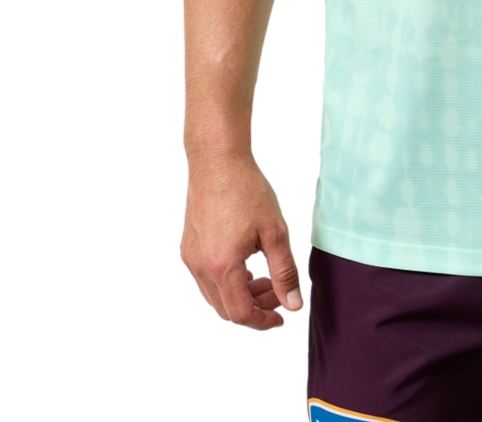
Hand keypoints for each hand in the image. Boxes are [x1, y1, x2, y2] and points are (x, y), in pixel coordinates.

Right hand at [181, 153, 302, 329]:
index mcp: (223, 266)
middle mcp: (200, 267)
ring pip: (214, 296)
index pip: (240, 313)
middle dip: (255, 308)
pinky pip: (206, 279)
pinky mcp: (188, 247)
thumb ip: (285, 272)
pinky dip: (227, 283)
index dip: (263, 321)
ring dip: (241, 296)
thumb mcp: (275, 232)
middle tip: (279, 293)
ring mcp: (190, 257)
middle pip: (225, 309)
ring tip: (266, 278)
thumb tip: (293, 304)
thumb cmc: (246, 190)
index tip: (282, 316)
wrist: (217, 161)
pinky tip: (247, 266)